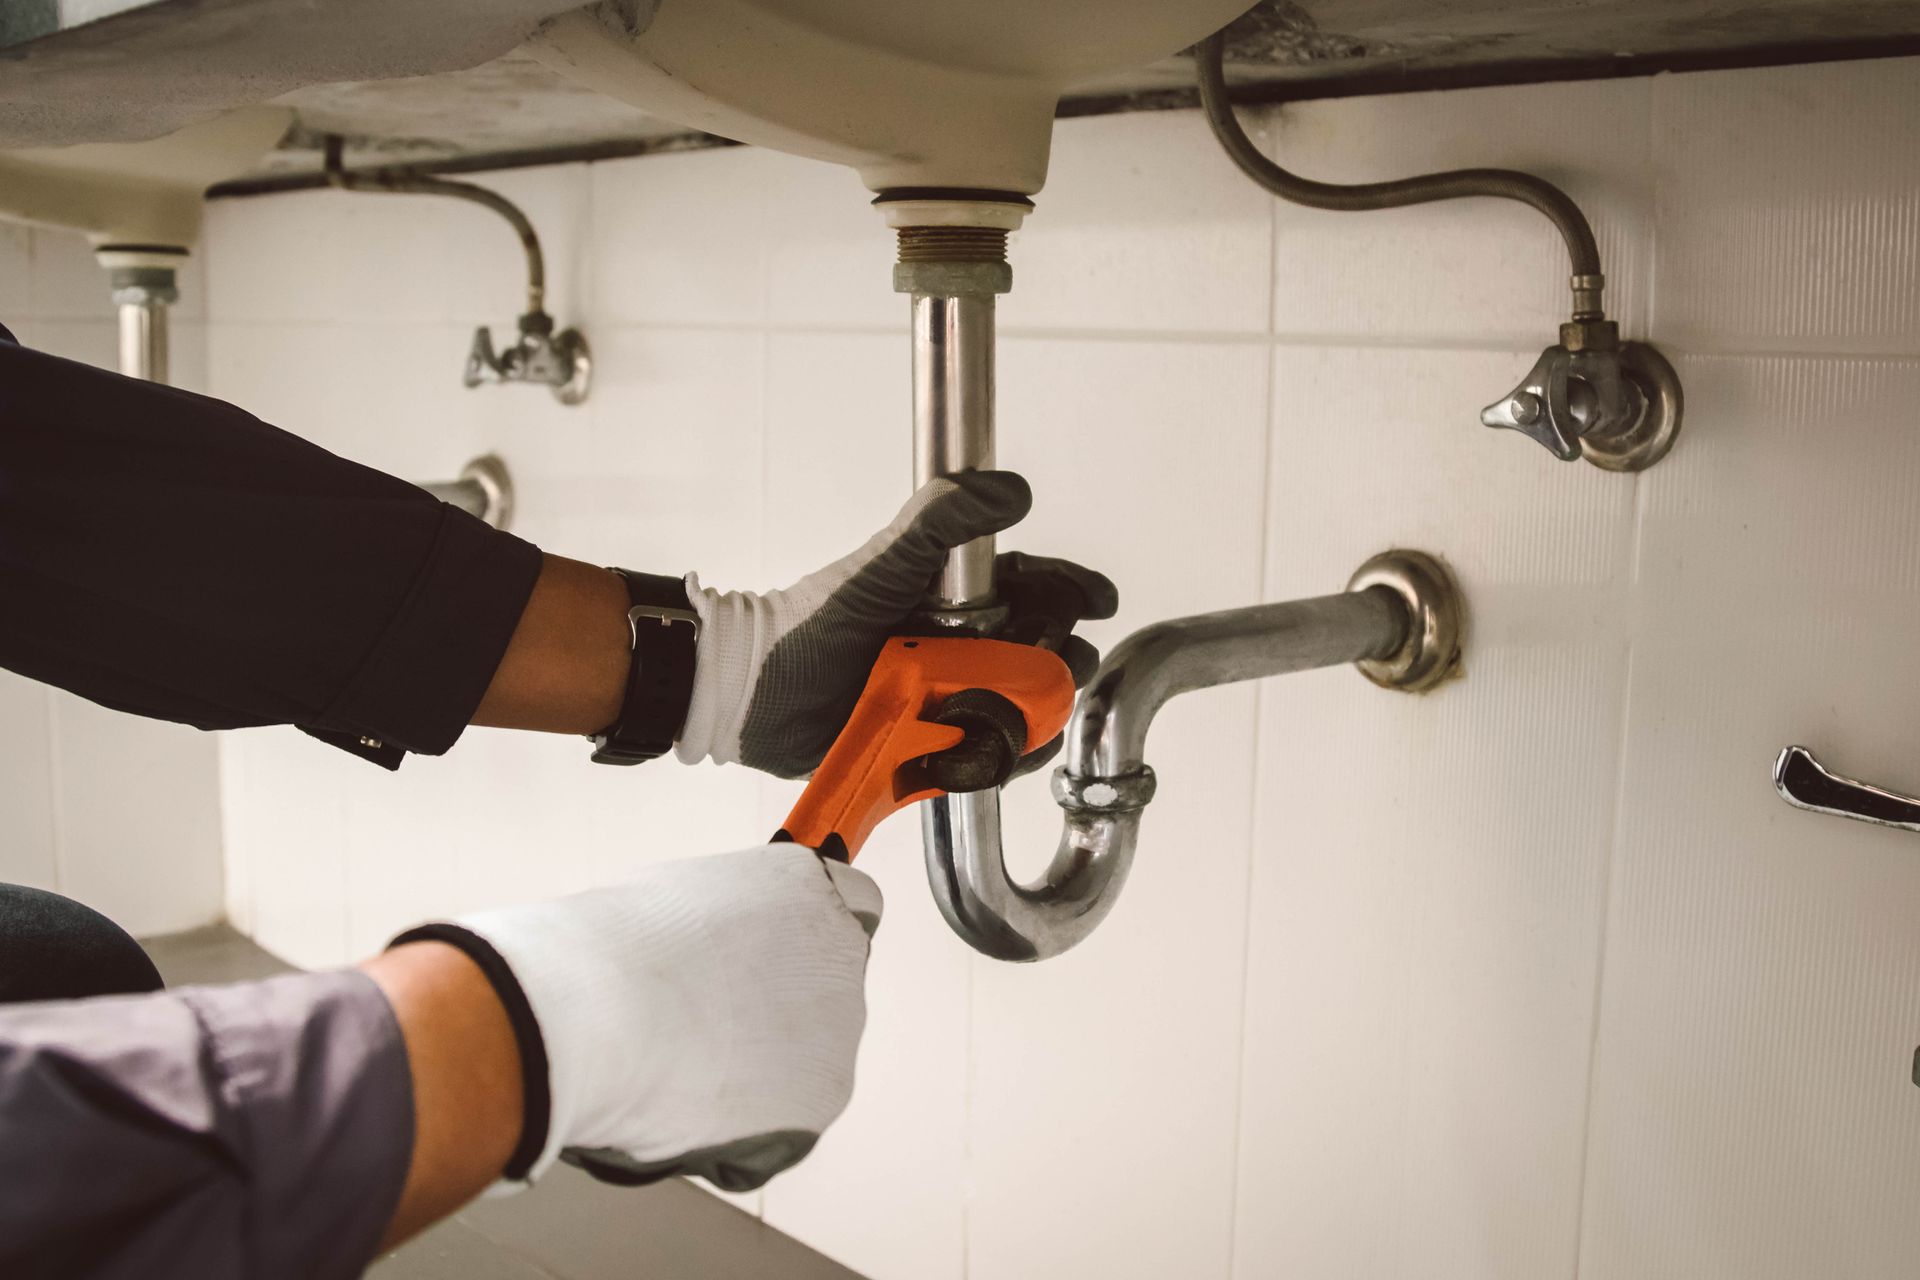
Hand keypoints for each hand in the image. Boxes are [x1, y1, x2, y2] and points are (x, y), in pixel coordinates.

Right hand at [403, 844, 880, 1191]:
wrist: (595, 1019)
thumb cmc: (613, 951)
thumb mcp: (677, 895)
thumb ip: (726, 919)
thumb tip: (717, 945)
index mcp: (810, 888)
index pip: (852, 904)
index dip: (806, 933)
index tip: (772, 955)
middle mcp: (841, 954)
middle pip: (824, 989)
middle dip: (776, 1009)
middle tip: (700, 1024)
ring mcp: (839, 1031)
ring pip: (804, 1059)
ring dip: (758, 1068)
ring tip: (679, 1063)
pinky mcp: (821, 1101)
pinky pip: (783, 1119)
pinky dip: (743, 1126)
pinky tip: (688, 1104)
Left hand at [676, 471, 1117, 777]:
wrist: (760, 695)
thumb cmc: (818, 621)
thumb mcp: (887, 559)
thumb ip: (946, 517)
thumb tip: (1013, 489)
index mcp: (962, 597)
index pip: (1039, 589)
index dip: (1073, 593)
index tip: (1096, 601)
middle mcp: (967, 647)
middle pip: (1047, 652)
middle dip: (1059, 656)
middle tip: (1045, 659)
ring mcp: (956, 699)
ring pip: (1028, 709)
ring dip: (1031, 711)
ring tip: (1004, 707)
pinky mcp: (940, 749)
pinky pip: (993, 758)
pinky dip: (997, 756)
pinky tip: (980, 746)